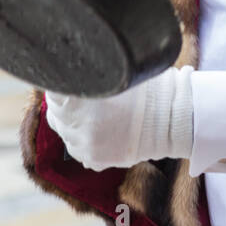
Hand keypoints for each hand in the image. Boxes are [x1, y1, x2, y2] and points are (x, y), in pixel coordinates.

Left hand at [44, 65, 194, 169]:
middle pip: (55, 113)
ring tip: (94, 116)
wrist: (172, 119)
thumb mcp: (118, 73)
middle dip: (64, 105)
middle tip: (81, 98)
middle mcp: (79, 123)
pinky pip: (77, 149)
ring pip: (65, 133)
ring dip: (72, 124)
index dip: (58, 85)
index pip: (53, 91)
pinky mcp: (95, 160)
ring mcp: (85, 144)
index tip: (65, 82)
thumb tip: (69, 65)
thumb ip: (91, 74)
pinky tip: (100, 130)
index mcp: (82, 98)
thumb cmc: (148, 90)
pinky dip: (83, 141)